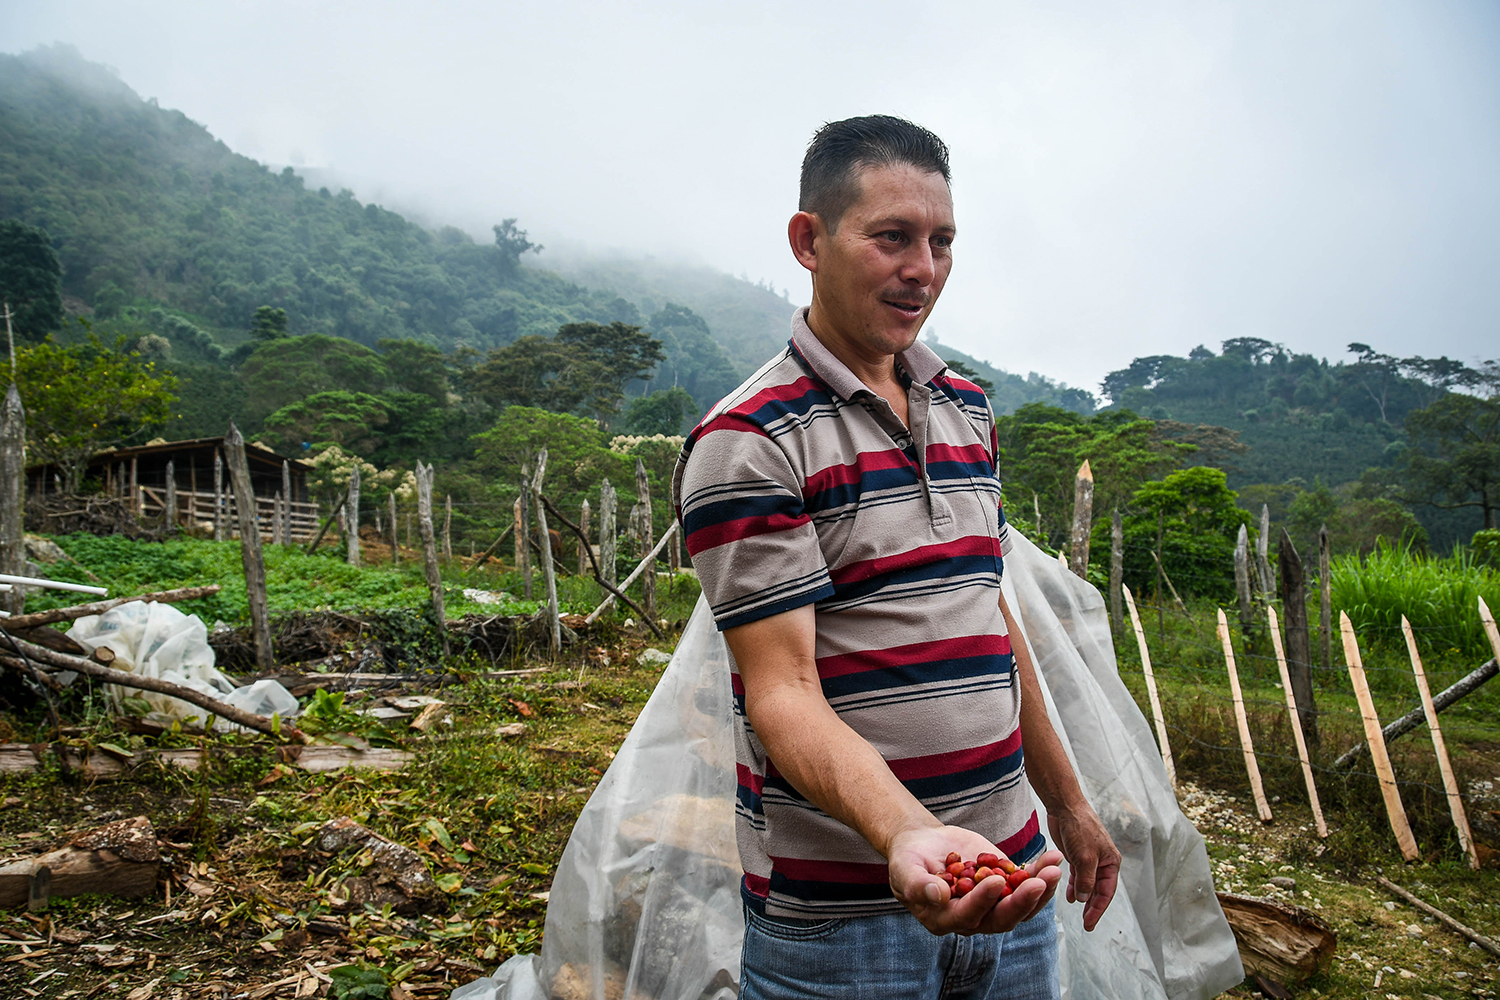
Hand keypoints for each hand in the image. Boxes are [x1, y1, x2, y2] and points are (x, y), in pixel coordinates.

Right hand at [887, 824, 1062, 935]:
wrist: (923, 845)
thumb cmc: (908, 860)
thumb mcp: (905, 871)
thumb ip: (919, 885)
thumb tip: (939, 896)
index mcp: (946, 919)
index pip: (969, 915)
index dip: (984, 900)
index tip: (996, 880)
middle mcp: (974, 918)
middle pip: (1003, 918)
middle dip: (1023, 901)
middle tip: (1038, 882)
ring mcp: (993, 903)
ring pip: (1022, 906)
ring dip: (1040, 889)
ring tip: (1054, 868)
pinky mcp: (1005, 885)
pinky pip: (1027, 884)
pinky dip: (1041, 872)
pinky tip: (1053, 858)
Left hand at [1046, 803, 1119, 931]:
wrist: (1065, 806)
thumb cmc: (1079, 828)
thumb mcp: (1084, 857)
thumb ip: (1086, 880)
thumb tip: (1085, 899)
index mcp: (1111, 862)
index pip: (1107, 892)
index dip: (1098, 909)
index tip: (1090, 924)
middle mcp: (1103, 861)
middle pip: (1099, 890)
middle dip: (1093, 907)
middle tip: (1086, 924)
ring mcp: (1090, 858)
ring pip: (1088, 884)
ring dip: (1084, 898)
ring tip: (1079, 913)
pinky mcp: (1077, 855)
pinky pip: (1078, 876)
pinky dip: (1075, 886)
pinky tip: (1071, 896)